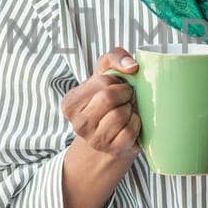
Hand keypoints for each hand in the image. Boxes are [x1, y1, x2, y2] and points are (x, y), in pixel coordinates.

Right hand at [59, 47, 142, 164]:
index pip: (102, 82)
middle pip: (108, 97)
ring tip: (127, 109)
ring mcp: (94, 139)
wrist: (111, 137)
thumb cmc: (108, 101)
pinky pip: (131, 130)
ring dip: (130, 108)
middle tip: (126, 97)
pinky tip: (131, 122)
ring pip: (120, 114)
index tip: (116, 87)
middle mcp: (78, 123)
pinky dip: (136, 122)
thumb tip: (132, 66)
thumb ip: (114, 58)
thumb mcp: (105, 74)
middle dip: (125, 93)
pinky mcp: (113, 150)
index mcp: (70, 103)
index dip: (116, 81)